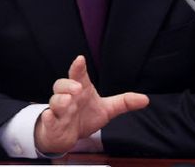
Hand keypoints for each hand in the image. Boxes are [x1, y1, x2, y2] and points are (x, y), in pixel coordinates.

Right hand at [34, 55, 148, 153]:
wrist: (67, 135)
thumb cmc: (84, 116)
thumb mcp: (106, 110)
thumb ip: (123, 102)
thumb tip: (145, 99)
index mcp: (81, 89)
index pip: (78, 75)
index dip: (79, 67)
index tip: (80, 59)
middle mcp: (68, 97)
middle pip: (61, 84)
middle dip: (68, 85)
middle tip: (77, 88)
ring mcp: (59, 110)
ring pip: (54, 101)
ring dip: (60, 100)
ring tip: (67, 102)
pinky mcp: (53, 124)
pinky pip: (48, 118)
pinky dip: (49, 117)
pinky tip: (51, 115)